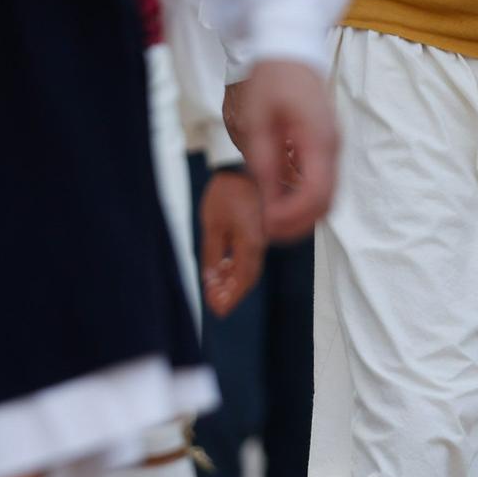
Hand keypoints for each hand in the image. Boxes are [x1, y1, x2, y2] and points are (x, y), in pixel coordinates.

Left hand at [199, 168, 267, 317]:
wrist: (243, 167)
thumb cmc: (227, 190)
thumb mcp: (212, 224)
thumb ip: (212, 254)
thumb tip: (211, 281)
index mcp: (251, 240)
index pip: (242, 278)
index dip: (230, 297)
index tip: (217, 310)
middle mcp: (264, 242)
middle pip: (249, 277)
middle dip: (231, 293)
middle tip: (215, 304)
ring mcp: (266, 236)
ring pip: (252, 267)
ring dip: (234, 281)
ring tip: (216, 287)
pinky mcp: (264, 231)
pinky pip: (253, 255)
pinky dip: (239, 267)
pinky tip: (227, 267)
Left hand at [222, 60, 339, 242]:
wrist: (290, 48)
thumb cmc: (272, 78)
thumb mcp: (258, 121)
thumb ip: (264, 163)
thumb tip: (267, 202)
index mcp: (318, 139)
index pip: (315, 194)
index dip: (292, 216)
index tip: (267, 224)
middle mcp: (332, 147)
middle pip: (326, 203)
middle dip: (298, 223)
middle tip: (268, 230)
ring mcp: (332, 148)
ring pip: (326, 198)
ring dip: (302, 215)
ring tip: (272, 219)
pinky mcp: (326, 148)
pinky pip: (322, 184)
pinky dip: (305, 200)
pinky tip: (280, 201)